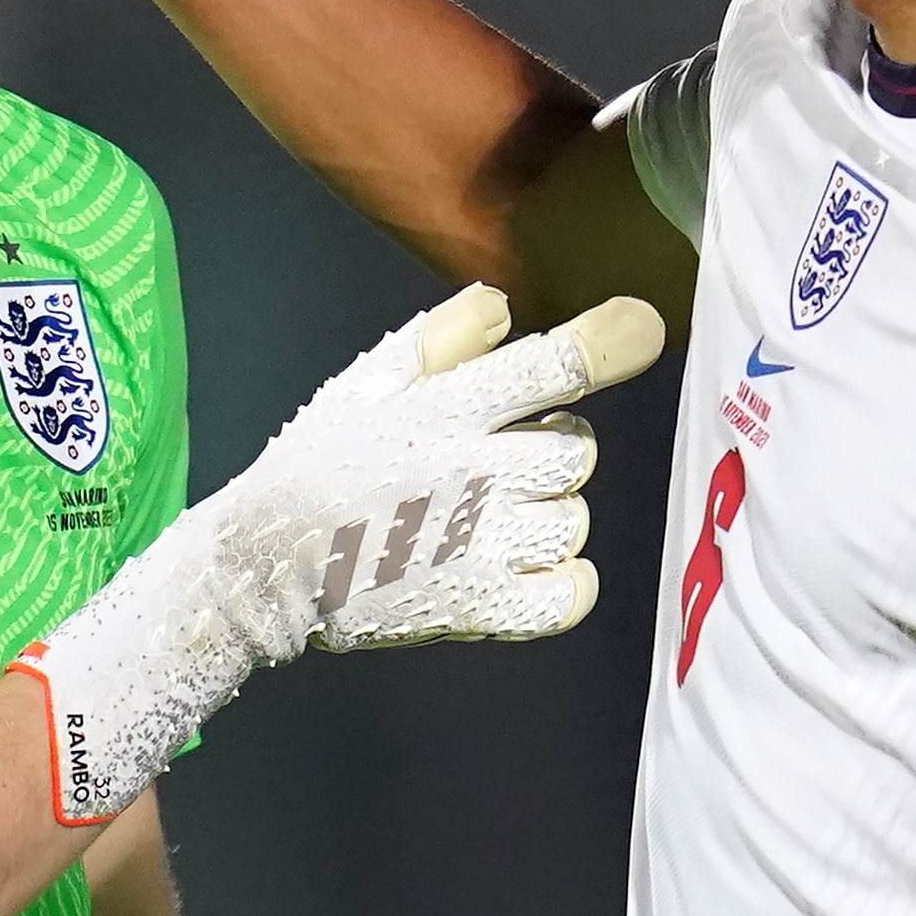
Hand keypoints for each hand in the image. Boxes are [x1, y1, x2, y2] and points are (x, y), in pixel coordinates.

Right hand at [9, 284, 662, 823]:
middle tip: (494, 466)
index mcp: (449, 408)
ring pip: (574, 519)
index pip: (554, 366)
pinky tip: (519, 567)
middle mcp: (477, 473)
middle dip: (550, 452)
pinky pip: (574, 591)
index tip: (645, 327)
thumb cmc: (323, 463)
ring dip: (546, 515)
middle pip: (579, 452)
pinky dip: (562, 581)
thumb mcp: (368, 381)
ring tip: (485, 519)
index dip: (611, 340)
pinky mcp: (487, 607)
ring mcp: (486, 546)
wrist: (271, 567)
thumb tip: (506, 308)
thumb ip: (442, 336)